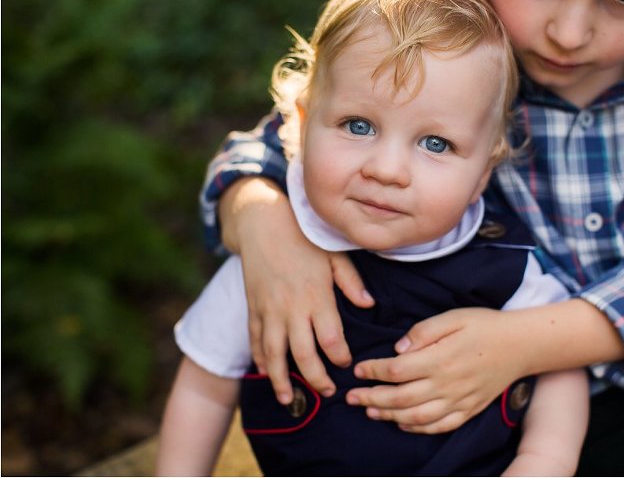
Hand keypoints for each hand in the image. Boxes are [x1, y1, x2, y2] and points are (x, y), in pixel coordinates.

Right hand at [221, 177, 373, 403]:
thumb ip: (351, 282)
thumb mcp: (334, 254)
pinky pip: (255, 340)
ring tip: (290, 399)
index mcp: (316, 296)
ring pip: (274, 354)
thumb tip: (370, 304)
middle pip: (304, 354)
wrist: (263, 224)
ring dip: (281, 380)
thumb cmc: (304, 238)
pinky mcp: (253, 308)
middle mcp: (292, 308)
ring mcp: (269, 310)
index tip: (347, 364)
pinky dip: (260, 359)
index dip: (340, 357)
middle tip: (327, 391)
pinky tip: (267, 373)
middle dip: (316, 378)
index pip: (331, 338)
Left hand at [346, 308, 524, 432]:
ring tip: (370, 412)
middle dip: (371, 398)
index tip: (359, 370)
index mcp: (440, 359)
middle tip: (351, 398)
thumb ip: (422, 333)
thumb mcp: (452, 317)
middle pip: (400, 398)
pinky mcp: (469, 410)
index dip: (373, 371)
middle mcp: (447, 385)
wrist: (521, 345)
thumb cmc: (484, 326)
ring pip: (416, 417)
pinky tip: (403, 424)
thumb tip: (398, 350)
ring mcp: (458, 401)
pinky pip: (439, 427)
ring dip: (389, 416)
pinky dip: (418, 428)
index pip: (396, 371)